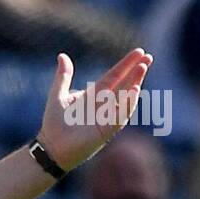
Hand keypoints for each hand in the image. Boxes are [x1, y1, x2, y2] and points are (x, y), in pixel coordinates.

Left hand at [37, 48, 151, 171]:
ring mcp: (107, 117)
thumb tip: (62, 55)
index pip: (114, 76)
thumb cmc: (54, 124)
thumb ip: (63, 76)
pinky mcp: (106, 130)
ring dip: (135, 83)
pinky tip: (134, 90)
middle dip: (137, 71)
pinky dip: (127, 103)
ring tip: (142, 68)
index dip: (126, 64)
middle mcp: (105, 105)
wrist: (50, 147)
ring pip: (125, 97)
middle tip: (149, 56)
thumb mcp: (57, 95)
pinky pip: (120, 115)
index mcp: (95, 95)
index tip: (140, 51)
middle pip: (124, 84)